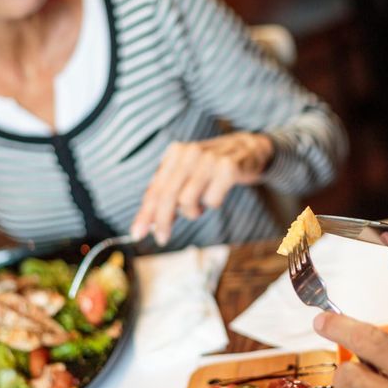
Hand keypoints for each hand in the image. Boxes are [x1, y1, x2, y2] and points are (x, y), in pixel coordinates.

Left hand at [130, 132, 272, 244]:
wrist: (249, 149)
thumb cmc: (213, 166)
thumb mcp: (188, 170)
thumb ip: (169, 190)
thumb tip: (151, 221)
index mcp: (175, 153)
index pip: (155, 188)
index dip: (145, 213)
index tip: (138, 233)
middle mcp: (190, 153)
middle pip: (168, 196)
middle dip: (162, 221)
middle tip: (162, 239)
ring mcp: (209, 160)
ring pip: (188, 201)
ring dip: (193, 210)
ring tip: (201, 203)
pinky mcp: (228, 169)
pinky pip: (212, 201)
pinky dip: (213, 204)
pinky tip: (218, 192)